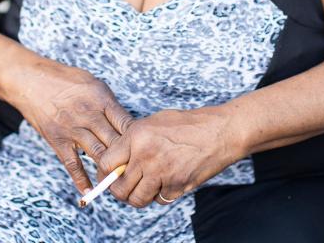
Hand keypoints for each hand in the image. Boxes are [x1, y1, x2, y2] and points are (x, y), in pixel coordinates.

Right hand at [10, 60, 133, 193]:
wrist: (31, 80)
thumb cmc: (64, 79)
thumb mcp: (92, 82)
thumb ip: (108, 103)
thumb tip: (125, 121)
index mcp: (101, 99)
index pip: (126, 123)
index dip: (137, 138)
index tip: (144, 148)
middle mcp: (89, 115)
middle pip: (115, 141)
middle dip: (128, 156)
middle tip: (138, 169)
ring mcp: (73, 129)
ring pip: (98, 155)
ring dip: (110, 169)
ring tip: (121, 181)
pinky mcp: (57, 140)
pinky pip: (72, 164)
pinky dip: (81, 179)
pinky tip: (90, 190)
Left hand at [97, 107, 239, 208]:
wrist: (219, 132)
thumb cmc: (187, 124)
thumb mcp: (153, 122)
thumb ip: (132, 140)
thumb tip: (116, 160)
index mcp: (137, 136)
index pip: (106, 164)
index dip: (105, 173)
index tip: (108, 176)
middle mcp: (146, 156)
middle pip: (119, 188)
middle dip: (119, 190)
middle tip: (124, 186)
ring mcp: (162, 173)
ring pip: (137, 199)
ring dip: (139, 196)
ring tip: (145, 185)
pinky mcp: (177, 186)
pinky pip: (160, 200)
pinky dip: (161, 195)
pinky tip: (167, 181)